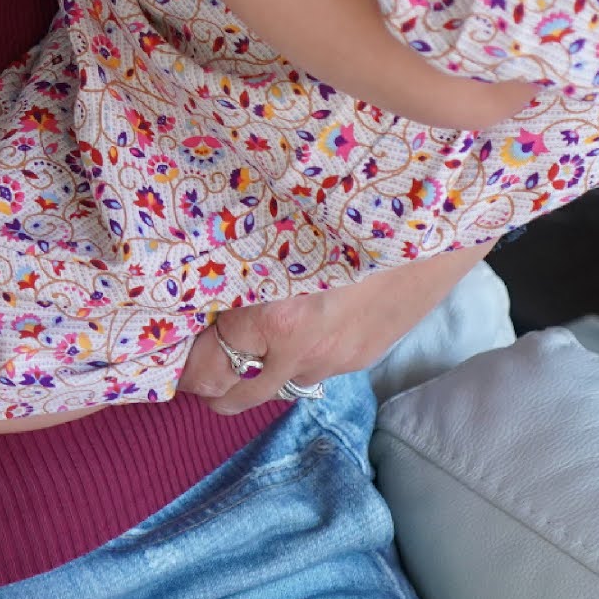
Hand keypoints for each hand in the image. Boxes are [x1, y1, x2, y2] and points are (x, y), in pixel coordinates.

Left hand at [176, 244, 493, 414]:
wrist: (434, 221)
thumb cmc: (347, 206)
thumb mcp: (275, 224)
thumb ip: (235, 259)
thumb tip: (193, 279)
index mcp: (275, 316)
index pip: (208, 364)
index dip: (181, 365)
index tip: (164, 354)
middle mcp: (302, 349)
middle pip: (235, 392)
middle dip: (206, 384)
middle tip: (185, 370)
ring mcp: (336, 358)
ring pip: (274, 387)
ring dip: (248, 375)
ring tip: (225, 359)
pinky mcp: (361, 357)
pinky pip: (309, 373)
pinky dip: (286, 364)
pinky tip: (280, 342)